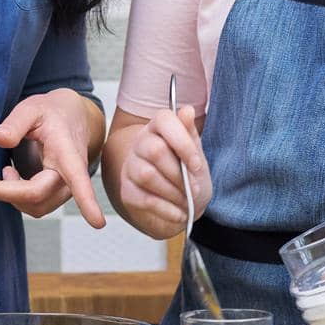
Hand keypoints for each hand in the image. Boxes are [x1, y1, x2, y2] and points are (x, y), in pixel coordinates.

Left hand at [0, 89, 104, 226]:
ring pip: (36, 207)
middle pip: (38, 196)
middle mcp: (71, 176)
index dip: (87, 201)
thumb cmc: (52, 113)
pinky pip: (35, 206)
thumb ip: (15, 122)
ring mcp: (64, 189)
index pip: (78, 178)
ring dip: (12, 195)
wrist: (71, 117)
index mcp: (68, 152)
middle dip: (6, 193)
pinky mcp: (56, 195)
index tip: (97, 222)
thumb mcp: (33, 108)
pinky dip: (17, 196)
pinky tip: (12, 177)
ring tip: (6, 170)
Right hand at [116, 105, 210, 239]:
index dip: (182, 143)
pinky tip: (178, 213)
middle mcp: (140, 143)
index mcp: (159, 127)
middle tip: (193, 188)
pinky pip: (144, 199)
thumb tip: (187, 110)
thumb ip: (190, 133)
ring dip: (173, 193)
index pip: (164, 120)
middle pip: (155, 151)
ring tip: (186, 201)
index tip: (197, 164)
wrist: (183, 203)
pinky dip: (166, 209)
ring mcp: (130, 167)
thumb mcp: (196, 153)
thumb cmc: (190, 174)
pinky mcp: (127, 191)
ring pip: (147, 175)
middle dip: (178, 174)